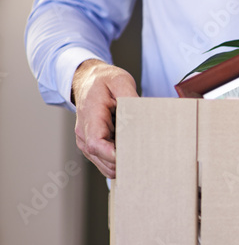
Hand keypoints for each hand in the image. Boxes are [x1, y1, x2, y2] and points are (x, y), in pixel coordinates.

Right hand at [71, 58, 137, 178]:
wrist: (88, 79)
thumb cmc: (103, 80)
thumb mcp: (119, 81)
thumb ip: (129, 97)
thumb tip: (141, 114)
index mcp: (90, 117)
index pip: (96, 144)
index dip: (113, 155)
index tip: (132, 156)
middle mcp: (84, 133)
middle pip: (102, 159)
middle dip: (124, 161)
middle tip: (146, 156)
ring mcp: (86, 141)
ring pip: (105, 165)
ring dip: (122, 162)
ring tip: (139, 151)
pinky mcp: (92, 145)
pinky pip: (106, 161)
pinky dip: (119, 160)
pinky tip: (131, 149)